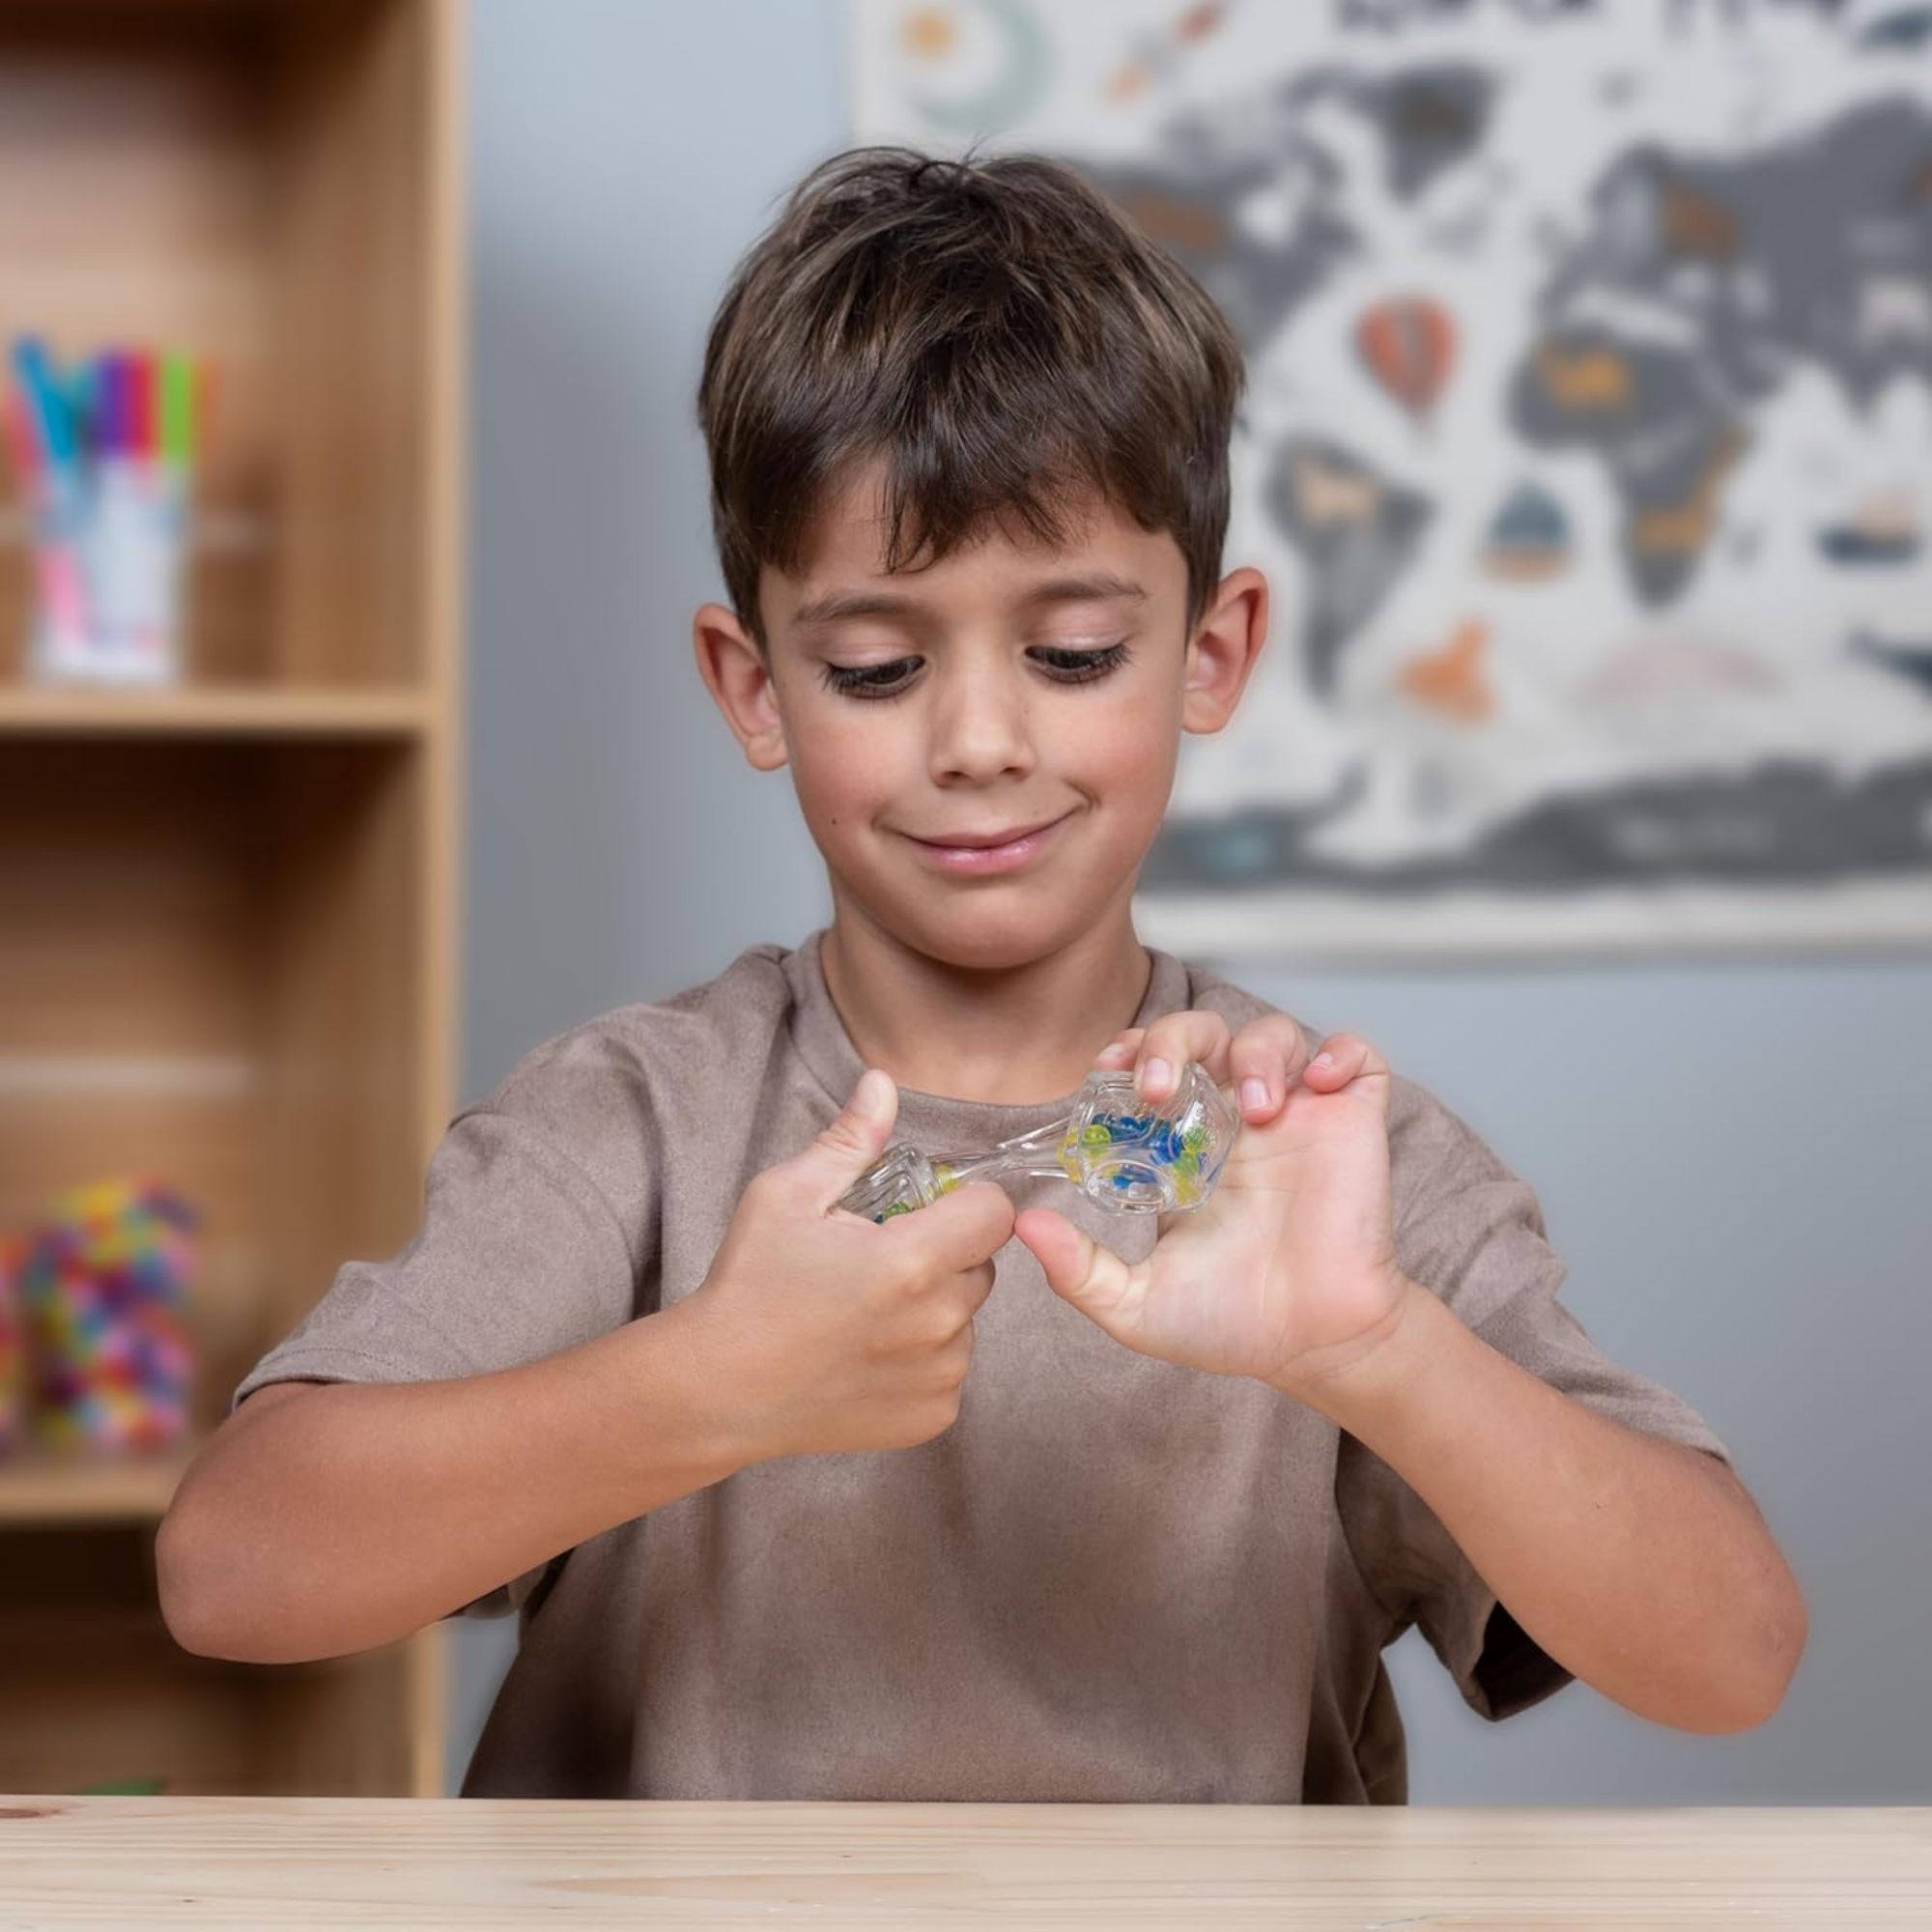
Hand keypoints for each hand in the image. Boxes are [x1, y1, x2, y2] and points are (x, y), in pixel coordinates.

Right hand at [687, 1067, 1014, 1459]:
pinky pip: (952, 1369)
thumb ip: (850, 1140)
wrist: (718, 1390)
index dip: (964, 1203)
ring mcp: (939, 1376)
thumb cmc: (748, 1286)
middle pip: (981, 1265)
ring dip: (934, 1309)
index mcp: (911, 1261)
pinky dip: (923, 1359)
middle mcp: (938, 1323)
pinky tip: (867, 1355)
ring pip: (966, 1319)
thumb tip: (882, 1082)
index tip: (923, 1211)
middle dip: (944, 1254)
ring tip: (865, 1313)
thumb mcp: (787, 1196)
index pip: (995, 1213)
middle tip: (876, 1263)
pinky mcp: (933, 1417)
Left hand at [1011, 1010, 1408, 1399]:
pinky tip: (1316, 1087)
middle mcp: (1236, 1123)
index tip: (1106, 1072)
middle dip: (1171, 1039)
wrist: (1313, 1348)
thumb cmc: (1230, 1326)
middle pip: (1201, 1035)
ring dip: (1255, 1051)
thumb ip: (1078, 1269)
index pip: (1150, 1068)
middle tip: (1157, 1087)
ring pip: (1271, 1034)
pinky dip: (1336, 1053)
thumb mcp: (1135, 1304)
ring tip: (1256, 1108)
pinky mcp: (1352, 1123)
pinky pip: (1355, 1058)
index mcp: (1183, 1149)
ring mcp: (1297, 1119)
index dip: (1127, 1053)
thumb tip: (1024, 1224)